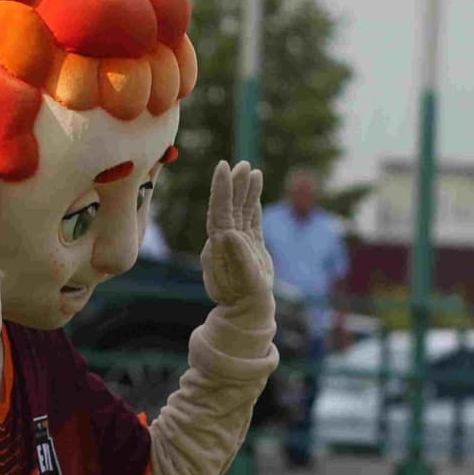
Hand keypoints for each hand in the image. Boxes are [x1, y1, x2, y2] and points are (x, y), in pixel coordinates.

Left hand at [199, 161, 273, 315]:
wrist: (248, 310)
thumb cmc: (246, 298)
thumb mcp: (244, 281)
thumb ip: (238, 258)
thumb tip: (228, 233)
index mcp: (219, 245)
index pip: (219, 212)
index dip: (221, 190)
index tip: (223, 168)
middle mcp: (225, 239)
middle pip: (228, 206)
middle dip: (233, 185)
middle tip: (240, 164)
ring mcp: (237, 239)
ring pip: (240, 208)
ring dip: (244, 189)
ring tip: (250, 169)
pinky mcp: (249, 242)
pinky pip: (250, 216)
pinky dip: (252, 200)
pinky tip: (255, 184)